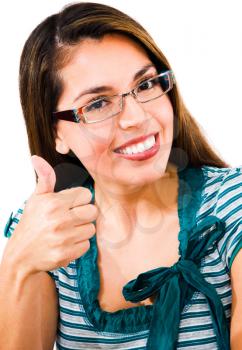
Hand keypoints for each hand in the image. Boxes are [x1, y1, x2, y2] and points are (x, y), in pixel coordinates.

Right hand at [2, 155, 97, 273]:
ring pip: (91, 229)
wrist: (21, 254)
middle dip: (84, 214)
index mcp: (54, 203)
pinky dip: (79, 244)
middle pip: (93, 211)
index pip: (86, 194)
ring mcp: (63, 238)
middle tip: (73, 218)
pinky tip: (67, 242)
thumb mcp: (36, 199)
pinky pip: (86, 245)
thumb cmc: (31, 223)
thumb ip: (44, 179)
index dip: (79, 199)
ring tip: (69, 230)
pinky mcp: (66, 254)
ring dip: (82, 230)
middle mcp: (59, 220)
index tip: (71, 205)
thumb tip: (37, 158)